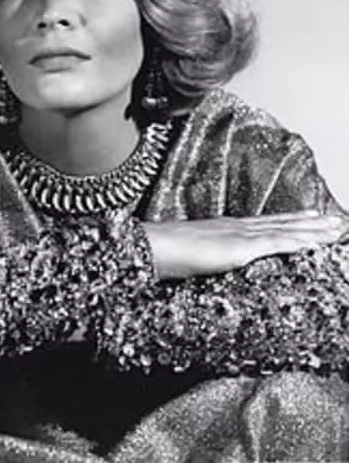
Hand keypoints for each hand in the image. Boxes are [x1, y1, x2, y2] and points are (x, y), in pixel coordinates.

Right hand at [143, 210, 348, 279]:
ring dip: (314, 231)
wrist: (152, 247)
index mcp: (225, 229)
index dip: (289, 221)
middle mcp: (237, 227)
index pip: (265, 224)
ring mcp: (240, 235)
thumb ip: (204, 259)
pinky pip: (277, 243)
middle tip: (336, 220)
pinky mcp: (241, 247)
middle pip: (281, 223)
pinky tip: (317, 241)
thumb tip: (208, 265)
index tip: (308, 218)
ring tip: (337, 228)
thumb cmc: (164, 254)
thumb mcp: (189, 256)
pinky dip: (300, 241)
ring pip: (286, 231)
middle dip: (310, 223)